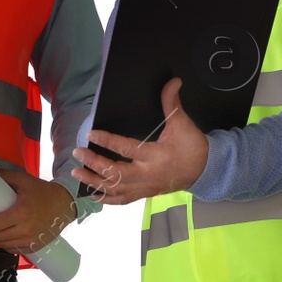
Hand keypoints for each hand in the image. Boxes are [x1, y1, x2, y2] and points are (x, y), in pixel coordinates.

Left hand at [0, 170, 76, 253]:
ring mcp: (31, 240)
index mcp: (21, 212)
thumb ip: (4, 176)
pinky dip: (6, 245)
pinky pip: (14, 250)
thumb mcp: (23, 180)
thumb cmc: (42, 191)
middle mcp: (26, 229)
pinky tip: (4, 237)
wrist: (64, 204)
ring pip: (4, 245)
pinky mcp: (35, 246)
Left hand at [71, 78, 209, 204]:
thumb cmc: (191, 147)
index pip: (127, 149)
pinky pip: (122, 200)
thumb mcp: (182, 123)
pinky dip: (106, 198)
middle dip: (95, 164)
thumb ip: (172, 103)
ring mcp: (144, 187)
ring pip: (115, 189)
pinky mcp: (144, 194)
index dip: (108, 142)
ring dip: (94, 182)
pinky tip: (92, 194)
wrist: (204, 171)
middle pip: (116, 173)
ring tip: (77, 173)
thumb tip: (173, 81)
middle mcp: (147, 174)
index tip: (90, 134)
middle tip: (77, 153)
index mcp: (155, 156)